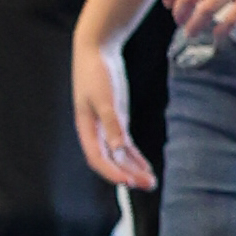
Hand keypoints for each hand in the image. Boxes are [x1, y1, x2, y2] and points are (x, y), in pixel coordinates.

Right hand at [72, 31, 153, 192]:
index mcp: (86, 128)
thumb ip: (112, 124)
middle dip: (128, 174)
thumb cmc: (96, 72)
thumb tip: (117, 150)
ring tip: (150, 181)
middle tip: (147, 185)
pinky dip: (134, 156)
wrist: (97, 50)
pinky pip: (125, 144)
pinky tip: (145, 166)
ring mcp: (106, 126)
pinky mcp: (116, 119)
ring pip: (119, 155)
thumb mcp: (105, 98)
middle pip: (110, 161)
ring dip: (133, 168)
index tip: (130, 182)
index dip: (112, 173)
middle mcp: (95, 131)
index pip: (97, 159)